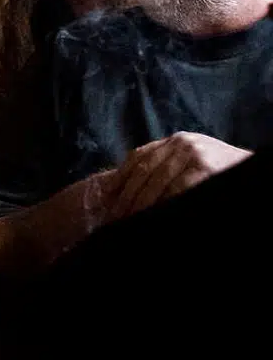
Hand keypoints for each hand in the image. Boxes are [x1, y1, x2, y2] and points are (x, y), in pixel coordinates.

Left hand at [106, 132, 250, 219]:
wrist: (250, 169)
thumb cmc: (218, 171)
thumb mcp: (189, 163)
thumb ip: (164, 168)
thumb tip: (126, 190)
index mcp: (174, 140)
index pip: (138, 157)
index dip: (120, 178)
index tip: (108, 198)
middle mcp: (181, 143)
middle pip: (143, 170)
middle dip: (127, 196)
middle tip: (115, 216)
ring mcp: (193, 153)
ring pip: (157, 182)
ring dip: (141, 203)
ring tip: (130, 219)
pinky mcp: (204, 167)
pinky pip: (176, 189)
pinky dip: (163, 203)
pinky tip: (154, 214)